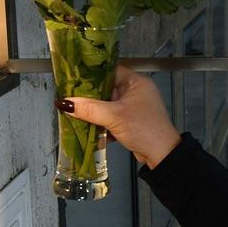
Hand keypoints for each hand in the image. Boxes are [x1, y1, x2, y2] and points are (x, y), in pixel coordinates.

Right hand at [60, 66, 181, 169]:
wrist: (161, 155)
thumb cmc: (145, 129)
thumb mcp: (114, 116)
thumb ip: (89, 109)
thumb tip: (65, 103)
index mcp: (136, 82)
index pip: (109, 71)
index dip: (91, 75)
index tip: (73, 79)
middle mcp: (135, 91)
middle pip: (105, 89)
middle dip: (89, 96)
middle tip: (71, 98)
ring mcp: (132, 107)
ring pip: (106, 104)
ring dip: (94, 111)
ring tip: (76, 112)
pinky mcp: (129, 121)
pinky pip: (110, 117)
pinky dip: (100, 121)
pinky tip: (88, 125)